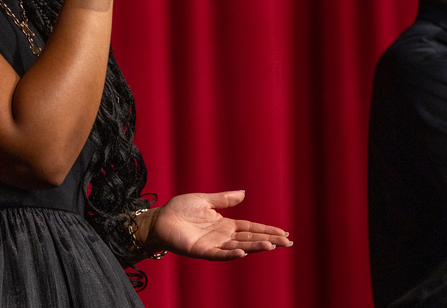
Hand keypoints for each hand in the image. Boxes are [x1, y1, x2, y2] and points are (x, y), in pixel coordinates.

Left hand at [141, 191, 291, 260]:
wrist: (160, 218)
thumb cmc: (180, 209)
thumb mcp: (205, 199)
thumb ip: (224, 199)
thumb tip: (244, 193)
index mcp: (225, 224)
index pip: (251, 228)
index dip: (267, 230)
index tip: (284, 233)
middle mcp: (222, 236)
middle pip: (250, 238)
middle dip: (268, 240)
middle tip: (287, 242)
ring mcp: (213, 245)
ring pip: (239, 247)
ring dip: (254, 247)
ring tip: (271, 246)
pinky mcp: (201, 251)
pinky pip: (219, 254)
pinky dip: (231, 254)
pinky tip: (243, 252)